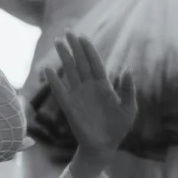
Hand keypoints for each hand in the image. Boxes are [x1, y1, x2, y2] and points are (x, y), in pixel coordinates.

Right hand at [49, 33, 135, 167]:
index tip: (82, 36)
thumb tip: (127, 69)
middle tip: (67, 31)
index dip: (88, 49)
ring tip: (57, 42)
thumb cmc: (118, 127)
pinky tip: (48, 69)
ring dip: (63, 57)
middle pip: (80, 62)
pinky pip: (60, 91)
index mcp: (103, 85)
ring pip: (69, 71)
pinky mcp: (69, 107)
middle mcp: (89, 87)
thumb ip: (128, 90)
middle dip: (74, 47)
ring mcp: (78, 95)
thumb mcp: (129, 108)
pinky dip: (54, 81)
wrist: (104, 146)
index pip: (95, 62)